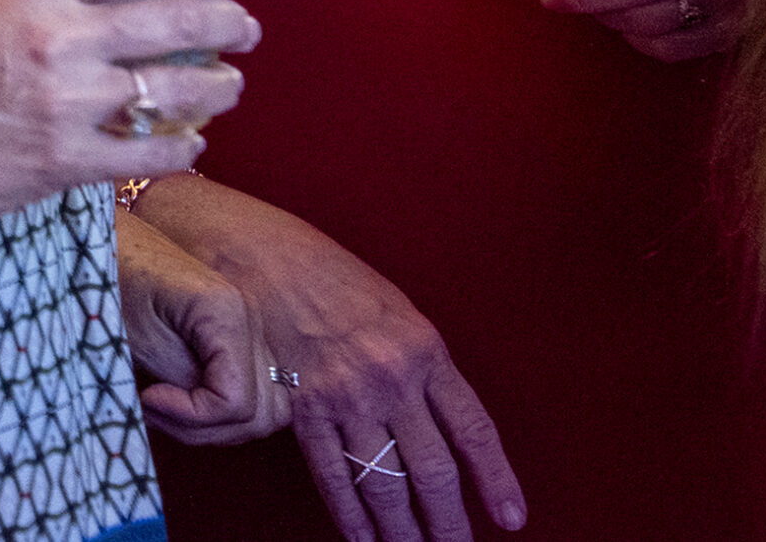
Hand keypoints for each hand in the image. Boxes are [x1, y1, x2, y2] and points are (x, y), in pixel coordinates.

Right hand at [0, 0, 258, 232]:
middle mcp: (58, 34)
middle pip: (173, 21)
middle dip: (225, 23)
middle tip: (245, 27)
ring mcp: (66, 101)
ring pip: (173, 88)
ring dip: (215, 86)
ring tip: (229, 84)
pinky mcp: (64, 161)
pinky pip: (147, 152)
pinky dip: (181, 148)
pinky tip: (192, 144)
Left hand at [117, 208, 275, 442]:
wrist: (99, 237)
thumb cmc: (109, 277)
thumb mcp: (138, 335)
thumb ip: (182, 379)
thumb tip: (210, 413)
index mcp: (226, 312)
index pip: (238, 401)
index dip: (193, 416)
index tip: (148, 397)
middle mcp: (249, 319)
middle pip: (262, 413)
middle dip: (206, 426)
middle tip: (153, 409)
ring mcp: (247, 328)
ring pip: (264, 409)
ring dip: (215, 424)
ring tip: (163, 407)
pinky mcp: (234, 337)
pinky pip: (249, 392)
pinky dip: (217, 408)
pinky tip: (173, 397)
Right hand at [171, 192, 523, 541]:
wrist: (257, 253)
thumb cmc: (324, 272)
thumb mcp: (392, 307)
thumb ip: (418, 361)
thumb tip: (439, 416)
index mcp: (423, 349)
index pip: (473, 430)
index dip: (496, 480)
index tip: (509, 519)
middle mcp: (389, 377)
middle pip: (432, 471)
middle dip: (448, 524)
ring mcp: (344, 396)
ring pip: (384, 483)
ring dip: (403, 532)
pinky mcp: (302, 408)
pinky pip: (333, 474)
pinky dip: (350, 516)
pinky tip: (363, 540)